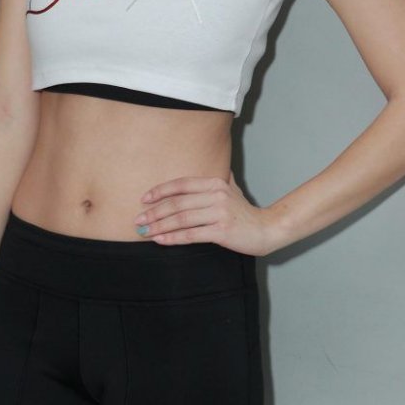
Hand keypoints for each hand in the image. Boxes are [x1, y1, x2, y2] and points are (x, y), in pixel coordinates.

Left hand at [133, 170, 273, 256]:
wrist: (266, 229)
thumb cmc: (245, 212)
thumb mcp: (232, 190)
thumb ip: (219, 179)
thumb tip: (213, 165)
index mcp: (215, 183)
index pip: (181, 184)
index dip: (160, 191)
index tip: (144, 199)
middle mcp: (217, 195)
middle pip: (177, 203)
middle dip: (154, 212)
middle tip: (138, 220)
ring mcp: (219, 213)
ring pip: (181, 219)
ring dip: (160, 226)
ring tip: (145, 232)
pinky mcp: (222, 231)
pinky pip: (191, 234)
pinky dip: (173, 237)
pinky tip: (161, 240)